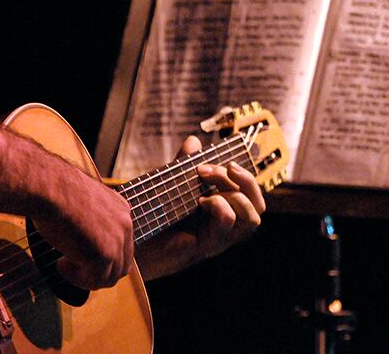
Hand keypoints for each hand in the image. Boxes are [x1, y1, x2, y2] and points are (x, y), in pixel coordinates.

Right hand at [29, 159, 133, 289]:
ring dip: (86, 277)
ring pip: (109, 277)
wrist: (50, 187)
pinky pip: (94, 281)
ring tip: (65, 265)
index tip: (81, 257)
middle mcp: (125, 225)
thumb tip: (83, 238)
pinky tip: (61, 264)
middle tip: (74, 268)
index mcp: (121, 209)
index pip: (123, 246)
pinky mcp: (104, 255)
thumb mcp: (84, 202)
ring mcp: (116, 241)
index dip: (103, 258)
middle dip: (98, 272)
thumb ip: (92, 219)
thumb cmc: (57, 190)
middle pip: (121, 265)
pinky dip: (77, 278)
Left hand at [135, 135, 265, 279]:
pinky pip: (228, 223)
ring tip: (206, 189)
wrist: (131, 239)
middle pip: (258, 206)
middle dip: (244, 180)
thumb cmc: (153, 214)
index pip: (252, 196)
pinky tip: (201, 203)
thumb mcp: (172, 184)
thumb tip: (194, 141)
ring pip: (251, 219)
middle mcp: (225, 228)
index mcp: (222, 211)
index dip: (247, 176)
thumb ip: (185, 165)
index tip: (227, 160)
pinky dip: (220, 207)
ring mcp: (219, 239)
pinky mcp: (207, 246)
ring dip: (234, 194)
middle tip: (214, 169)